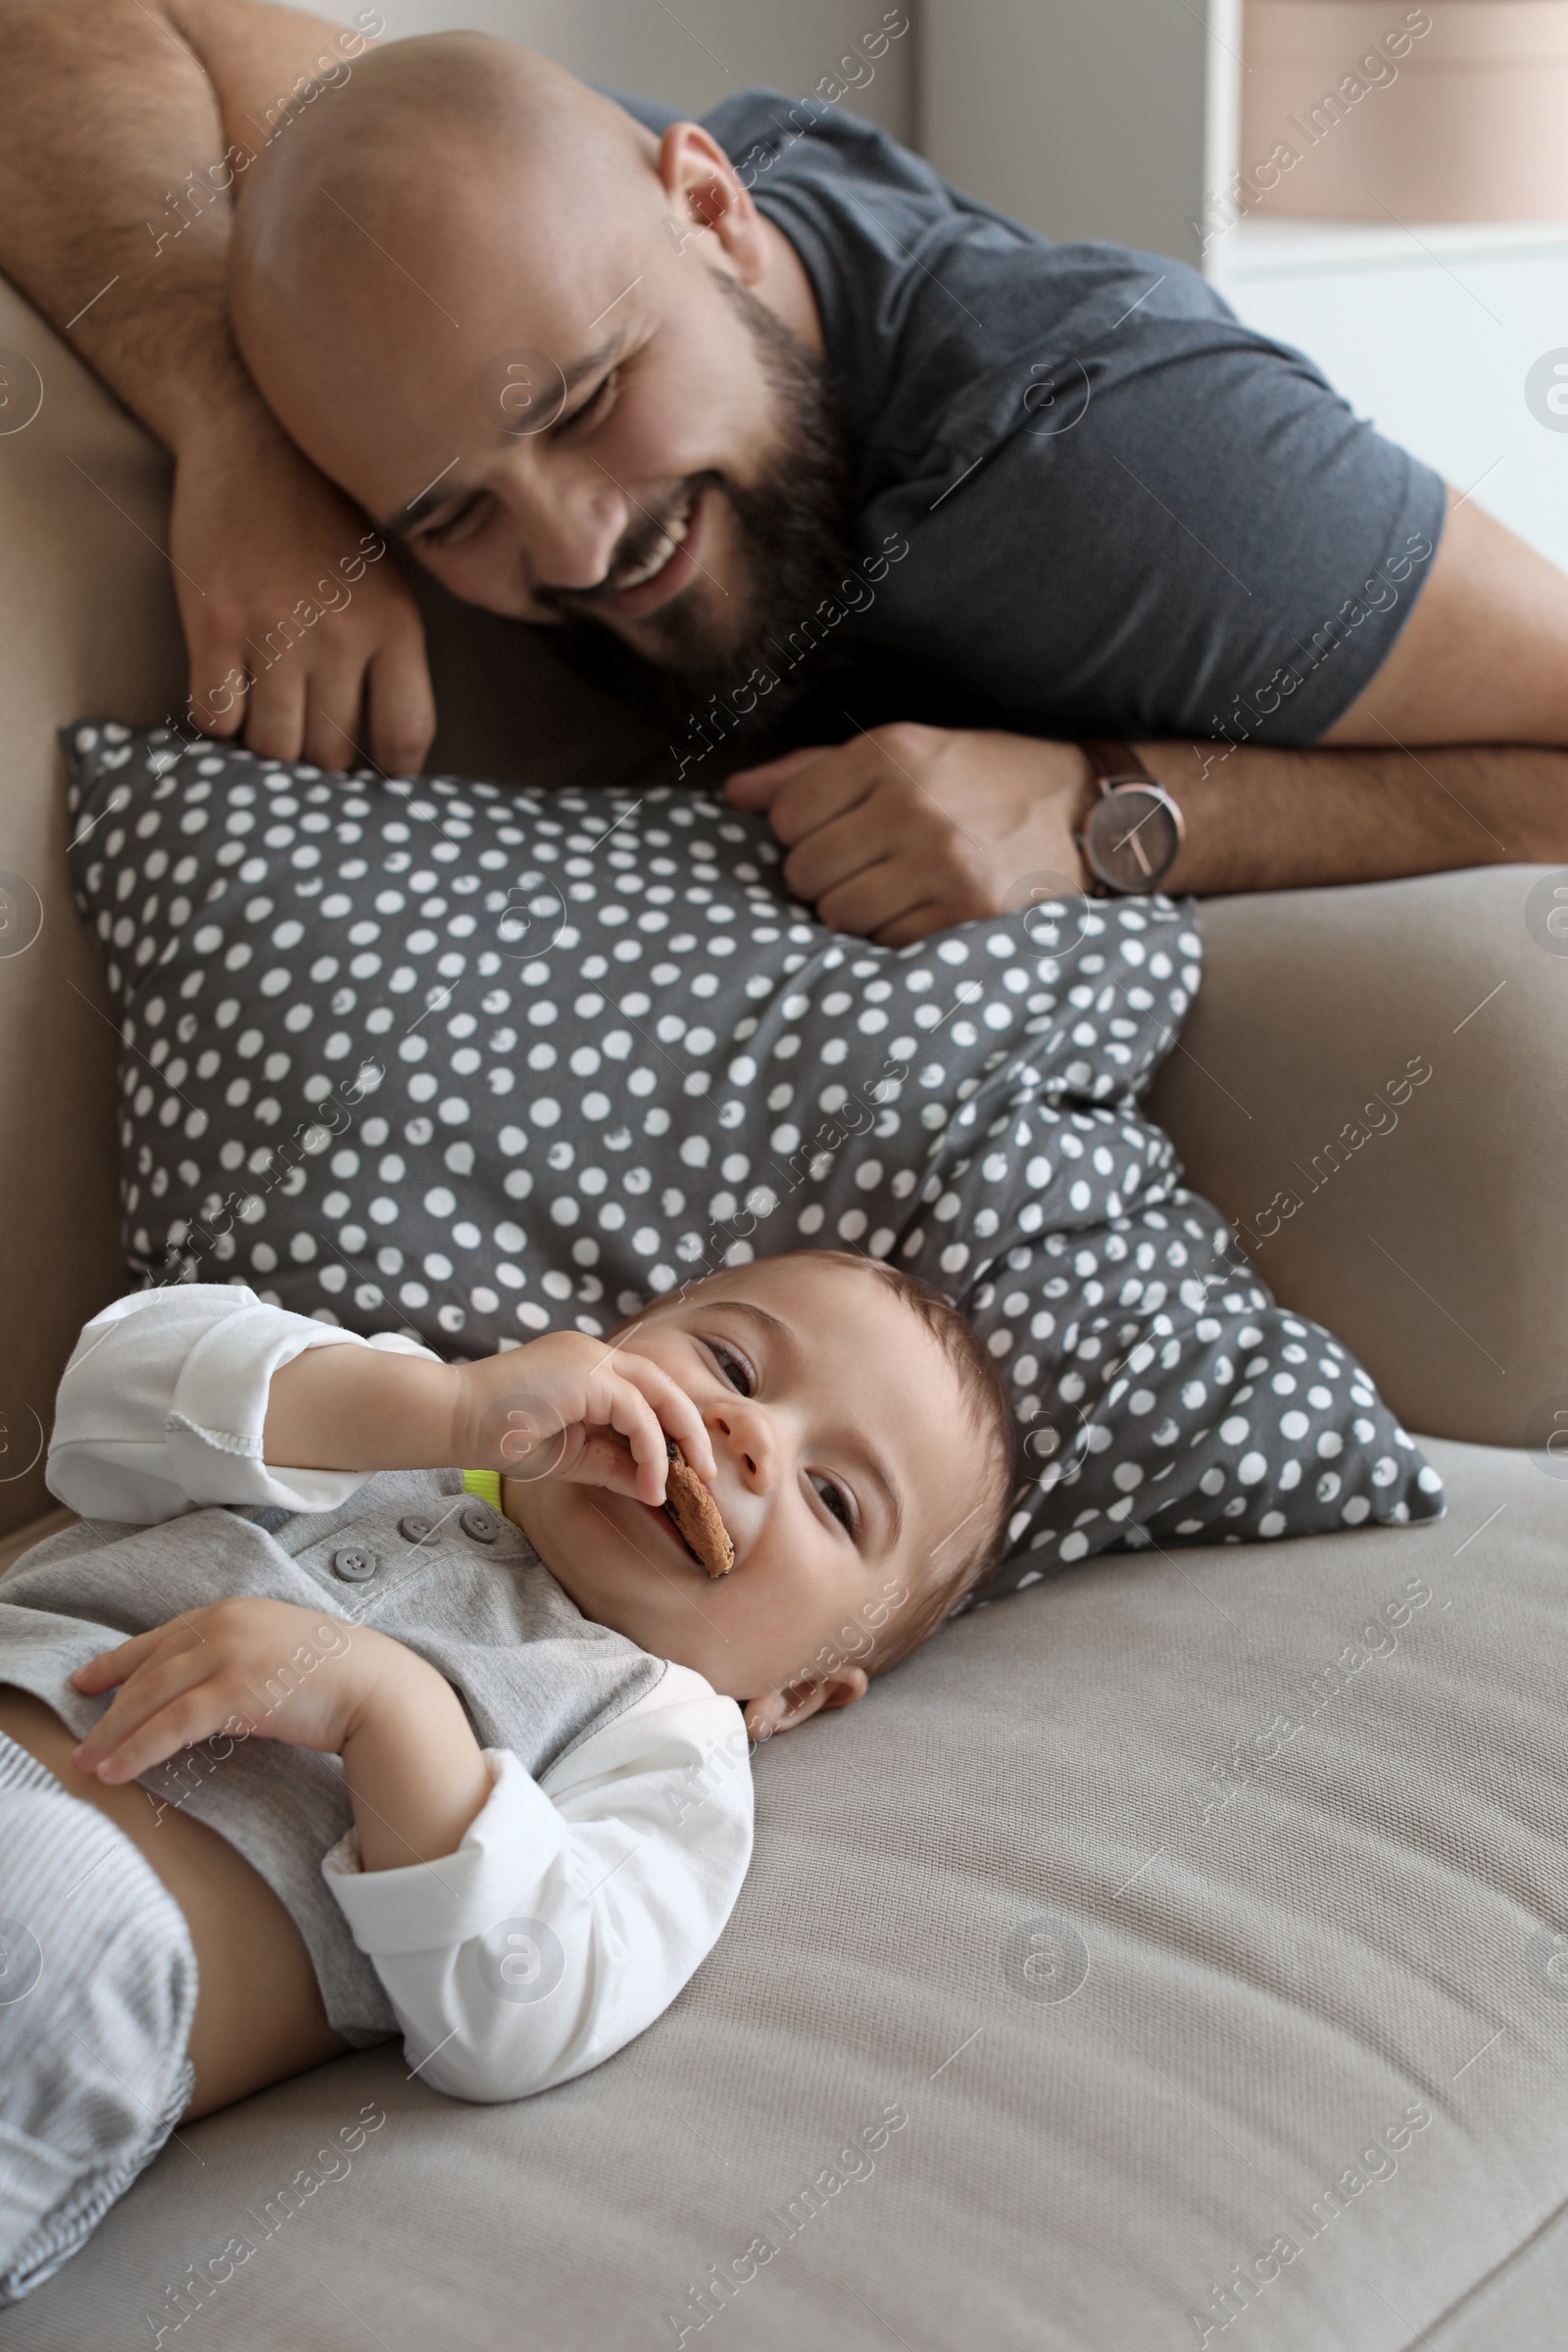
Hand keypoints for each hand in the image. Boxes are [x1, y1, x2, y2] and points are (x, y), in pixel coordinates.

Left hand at [68, 1597, 401, 1782]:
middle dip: (108, 1707)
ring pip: (151, 1697)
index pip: (162, 1638)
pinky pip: (172, 1724)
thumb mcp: (277, 1649)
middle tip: (81, 1741)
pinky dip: (138, 1749)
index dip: (118, 1661)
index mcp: (232, 1611)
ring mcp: (229, 1654)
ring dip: (113, 1734)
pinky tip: (117, 1769)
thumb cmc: (336, 1675)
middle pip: (149, 1669)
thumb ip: (237, 1656)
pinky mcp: (235, 1690)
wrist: (377, 1686)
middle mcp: (224, 1624)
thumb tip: (202, 1690)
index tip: (87, 1681)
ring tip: (89, 1764)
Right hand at [170, 401, 436, 774]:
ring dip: (263, 749)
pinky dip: (216, 720)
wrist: (255, 440)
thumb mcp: (386, 583)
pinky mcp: (215, 623)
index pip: (405, 736)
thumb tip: (382, 750)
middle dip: (316, 766)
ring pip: (272, 746)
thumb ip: (388, 656)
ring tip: (262, 724)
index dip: (387, 775)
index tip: (369, 780)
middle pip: (330, 755)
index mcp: (395, 627)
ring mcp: (275, 631)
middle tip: (302, 747)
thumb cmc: (325, 520)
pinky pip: (215, 715)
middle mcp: (341, 636)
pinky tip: (224, 694)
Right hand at [450, 1330, 717, 1504]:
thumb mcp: (571, 1457)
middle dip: (691, 1430)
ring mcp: (591, 1358)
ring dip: (681, 1440)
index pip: (645, 1393)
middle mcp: (594, 1355)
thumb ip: (613, 1463)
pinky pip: (638, 1412)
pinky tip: (651, 1483)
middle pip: (663, 1385)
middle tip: (707, 1473)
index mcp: (587, 1368)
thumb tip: (655, 1486)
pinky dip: (652, 1450)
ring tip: (689, 1482)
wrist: (451, 1419)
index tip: (683, 1470)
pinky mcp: (588, 1373)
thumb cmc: (498, 1436)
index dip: (670, 1430)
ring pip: (659, 1393)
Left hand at [725, 723, 1093, 942]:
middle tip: (869, 866)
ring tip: (897, 888)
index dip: (803, 833)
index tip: (838, 833)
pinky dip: (895, 933)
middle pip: (803, 871)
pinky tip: (926, 907)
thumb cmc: (983, 780)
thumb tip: (734, 797)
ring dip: (857, 909)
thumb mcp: (904, 752)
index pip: (788, 816)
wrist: (1087, 813)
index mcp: (890, 754)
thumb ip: (811, 773)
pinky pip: (885, 941)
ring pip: (838, 914)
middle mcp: (912, 804)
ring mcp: (941, 862)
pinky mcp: (965, 913)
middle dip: (824, 875)